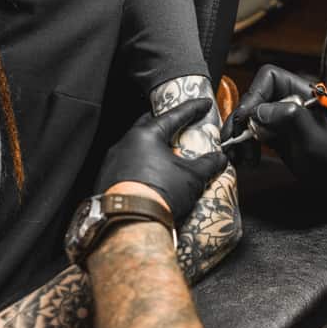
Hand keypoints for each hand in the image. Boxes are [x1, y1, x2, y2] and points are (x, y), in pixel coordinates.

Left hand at [96, 98, 227, 222]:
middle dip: (165, 123)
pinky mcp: (106, 178)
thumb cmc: (161, 194)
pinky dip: (139, 164)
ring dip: (151, 146)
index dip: (192, 109)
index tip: (203, 103)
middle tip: (180, 125)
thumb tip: (220, 159)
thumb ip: (208, 164)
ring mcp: (112, 160)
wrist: (130, 223)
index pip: (174, 115)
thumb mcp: (192, 177)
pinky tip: (149, 174)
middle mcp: (125, 142)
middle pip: (149, 124)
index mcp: (146, 135)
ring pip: (135, 145)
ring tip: (165, 153)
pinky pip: (126, 163)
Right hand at [221, 65, 326, 203]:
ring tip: (238, 155)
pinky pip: (253, 134)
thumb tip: (259, 111)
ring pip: (249, 118)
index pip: (270, 78)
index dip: (254, 95)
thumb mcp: (314, 137)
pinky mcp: (276, 136)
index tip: (246, 118)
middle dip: (241, 120)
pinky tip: (245, 158)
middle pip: (254, 99)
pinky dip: (244, 145)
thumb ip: (289, 117)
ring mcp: (281, 120)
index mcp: (302, 93)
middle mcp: (289, 102)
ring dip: (239, 135)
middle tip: (235, 140)